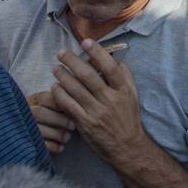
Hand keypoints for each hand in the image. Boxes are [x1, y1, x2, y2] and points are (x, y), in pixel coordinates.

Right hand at [27, 90, 74, 154]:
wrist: (23, 139)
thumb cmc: (46, 118)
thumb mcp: (49, 107)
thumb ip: (59, 101)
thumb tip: (78, 97)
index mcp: (31, 101)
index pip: (44, 97)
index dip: (59, 103)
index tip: (74, 108)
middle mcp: (24, 113)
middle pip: (40, 113)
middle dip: (59, 119)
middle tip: (73, 126)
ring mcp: (21, 128)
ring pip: (38, 129)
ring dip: (57, 134)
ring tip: (67, 138)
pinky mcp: (23, 143)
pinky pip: (37, 145)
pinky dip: (52, 146)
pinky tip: (61, 147)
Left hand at [51, 40, 146, 167]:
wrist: (126, 146)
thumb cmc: (128, 118)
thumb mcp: (132, 95)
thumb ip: (124, 76)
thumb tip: (114, 58)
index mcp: (123, 90)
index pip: (110, 67)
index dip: (97, 52)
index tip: (86, 41)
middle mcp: (110, 99)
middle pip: (88, 75)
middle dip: (72, 61)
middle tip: (61, 53)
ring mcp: (96, 112)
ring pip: (75, 89)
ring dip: (62, 76)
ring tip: (56, 68)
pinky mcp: (85, 123)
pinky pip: (68, 105)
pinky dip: (60, 94)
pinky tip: (55, 87)